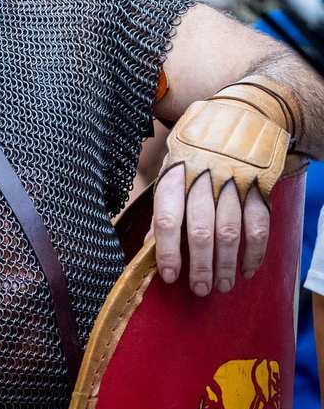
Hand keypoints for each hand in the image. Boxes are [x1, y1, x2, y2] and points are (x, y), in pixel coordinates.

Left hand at [152, 162, 270, 295]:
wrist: (236, 120)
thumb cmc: (194, 157)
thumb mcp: (170, 175)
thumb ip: (162, 210)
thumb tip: (150, 248)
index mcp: (175, 178)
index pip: (167, 220)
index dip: (167, 251)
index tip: (170, 276)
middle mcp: (204, 182)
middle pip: (200, 231)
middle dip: (200, 265)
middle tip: (200, 289)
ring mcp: (234, 186)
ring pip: (229, 232)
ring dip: (226, 264)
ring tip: (222, 285)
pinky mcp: (258, 190)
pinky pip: (258, 226)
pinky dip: (254, 252)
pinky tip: (246, 270)